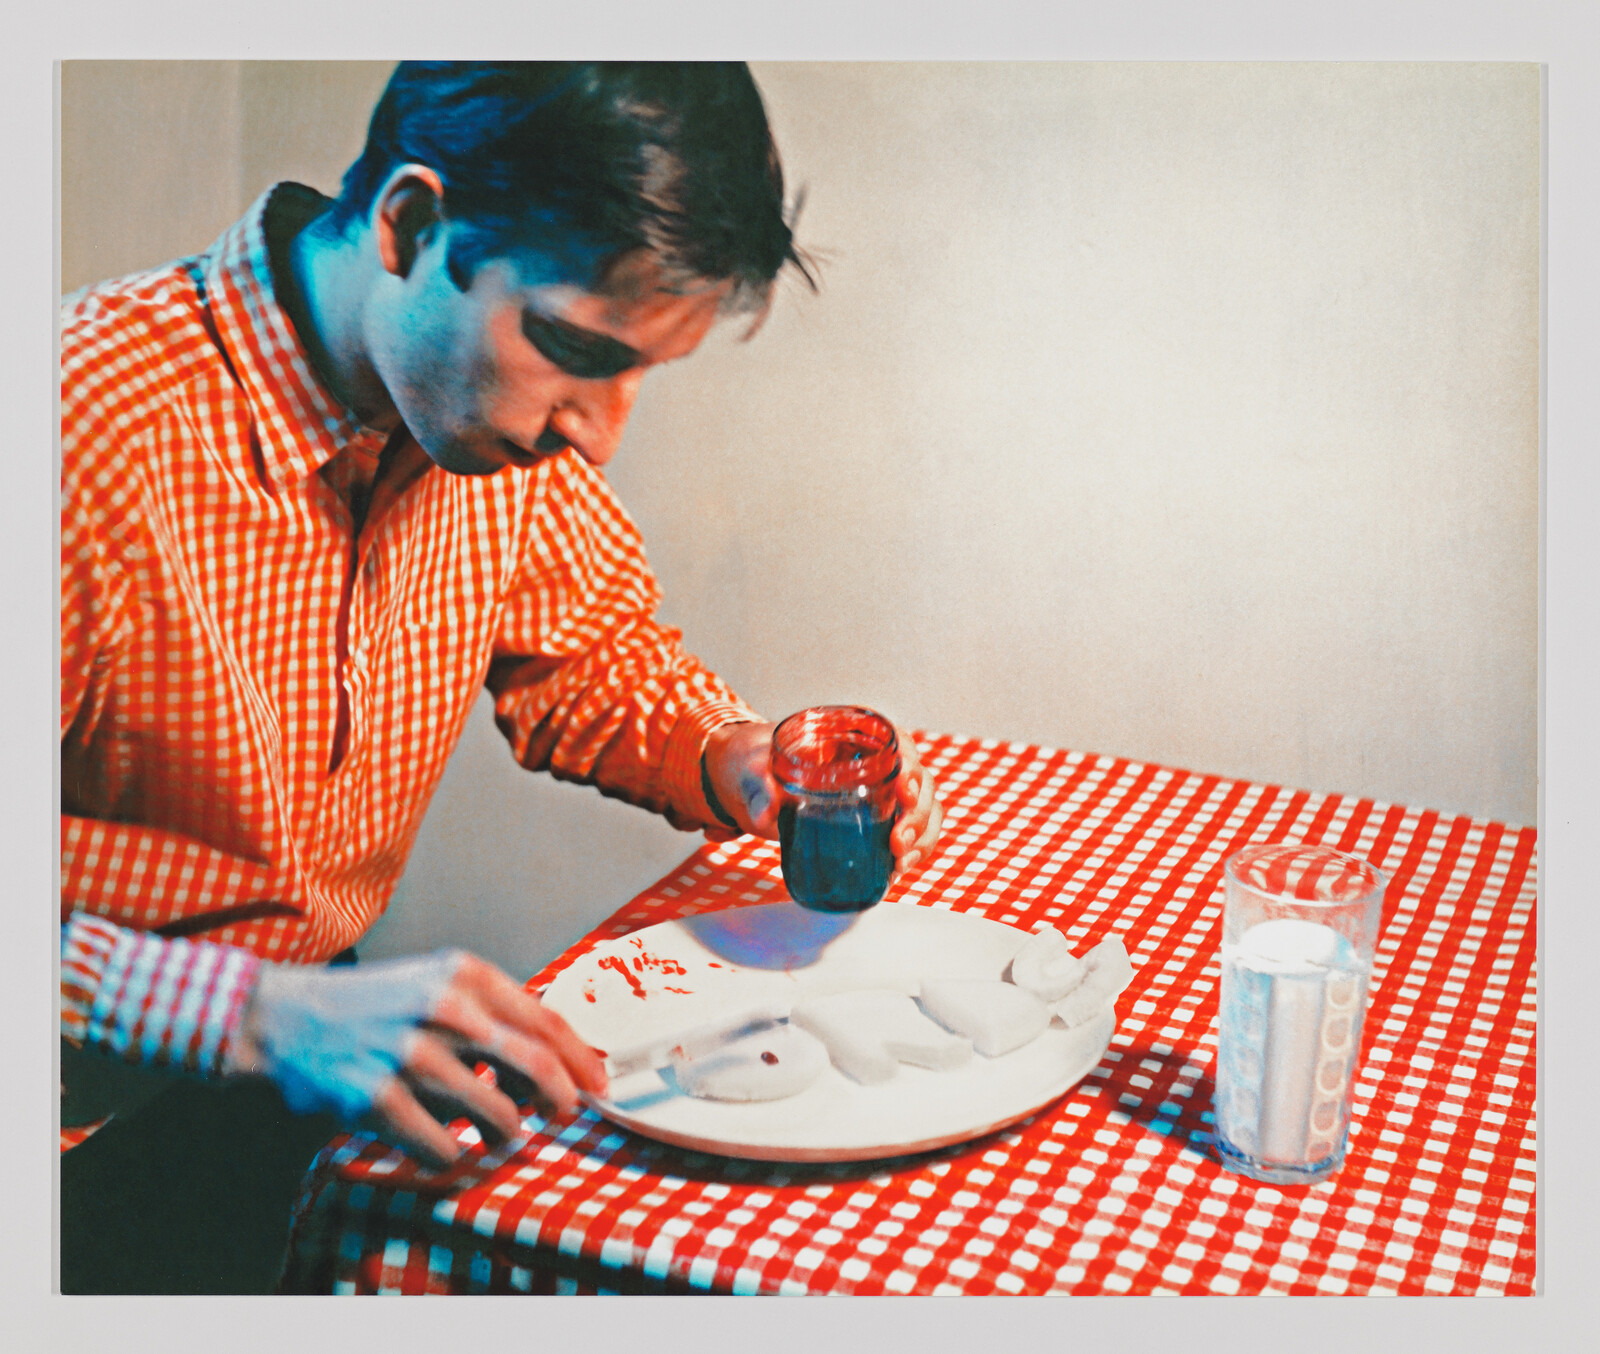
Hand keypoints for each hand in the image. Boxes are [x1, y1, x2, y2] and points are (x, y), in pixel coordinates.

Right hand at [226, 950, 607, 1168]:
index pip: (547, 1020)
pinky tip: (442, 1145)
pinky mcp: (378, 1097)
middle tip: (563, 1117)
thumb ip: (490, 1015)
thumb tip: (554, 1061)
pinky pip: (443, 1149)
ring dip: (508, 1135)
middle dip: (561, 1101)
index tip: (599, 1084)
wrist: (284, 1017)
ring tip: (497, 1135)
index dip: (582, 1058)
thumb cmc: (374, 1006)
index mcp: (465, 975)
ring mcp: (411, 1053)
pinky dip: (452, 1157)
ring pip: (498, 1115)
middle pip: (537, 1066)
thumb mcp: (437, 986)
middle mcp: (444, 1009)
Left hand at [701, 719, 943, 878]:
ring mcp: (879, 791)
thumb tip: (766, 813)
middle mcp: (874, 761)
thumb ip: (759, 787)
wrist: (753, 784)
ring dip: (921, 835)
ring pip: (923, 807)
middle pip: (918, 778)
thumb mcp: (753, 769)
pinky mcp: (876, 818)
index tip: (904, 790)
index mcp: (850, 736)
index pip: (896, 739)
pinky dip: (915, 850)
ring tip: (900, 860)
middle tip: (897, 840)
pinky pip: (912, 830)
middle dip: (918, 812)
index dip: (910, 763)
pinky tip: (898, 868)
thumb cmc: (758, 764)